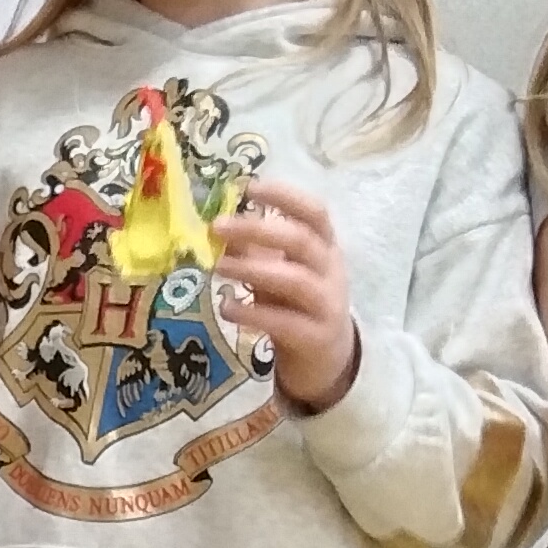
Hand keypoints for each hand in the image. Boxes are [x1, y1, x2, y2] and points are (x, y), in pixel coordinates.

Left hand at [217, 176, 358, 411]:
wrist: (327, 360)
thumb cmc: (298, 305)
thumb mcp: (280, 272)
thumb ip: (256, 250)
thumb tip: (219, 226)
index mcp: (326, 247)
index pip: (314, 212)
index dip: (284, 196)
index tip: (249, 187)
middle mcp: (331, 271)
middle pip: (300, 241)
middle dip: (258, 230)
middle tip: (217, 226)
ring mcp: (326, 304)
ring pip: (294, 280)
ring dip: (252, 269)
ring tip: (218, 267)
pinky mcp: (314, 337)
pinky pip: (282, 321)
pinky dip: (251, 312)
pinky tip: (226, 307)